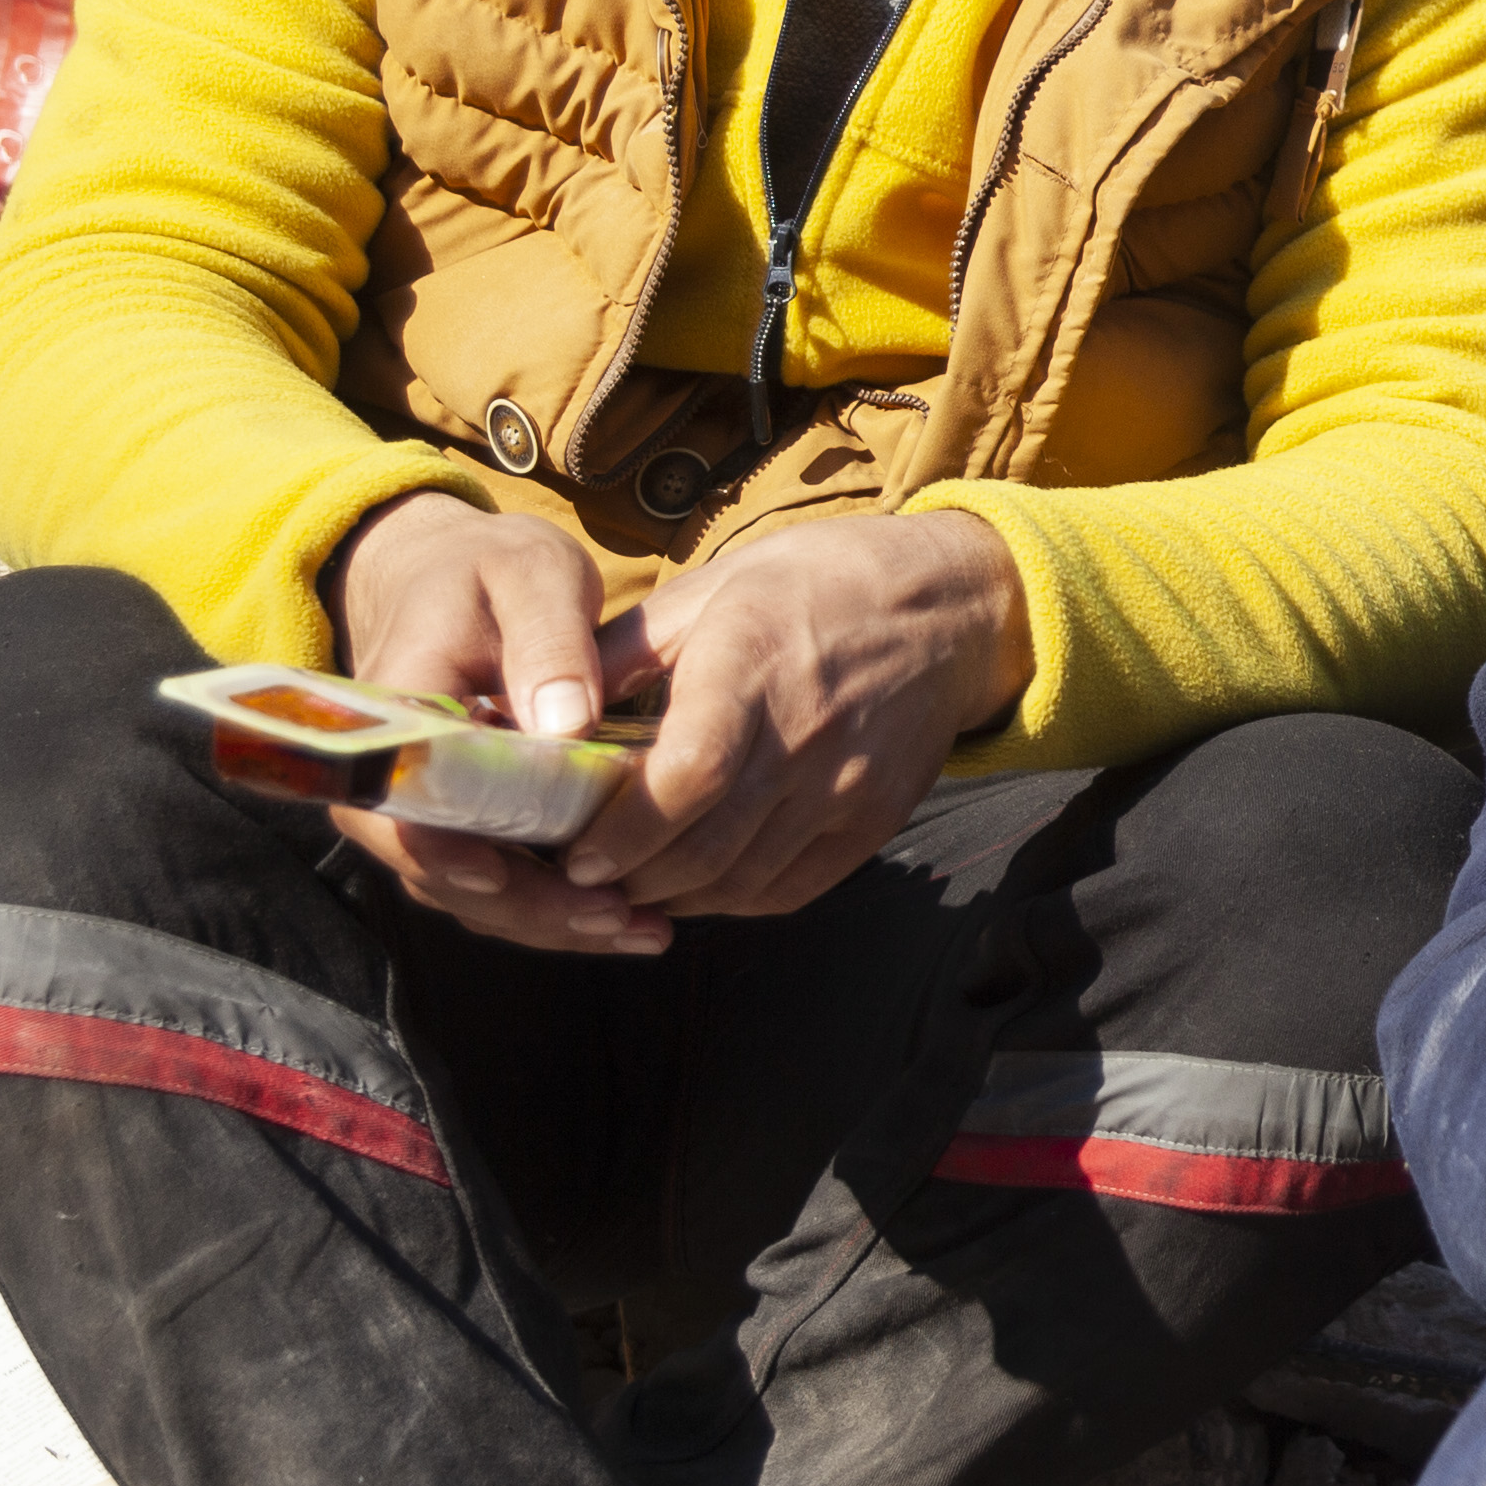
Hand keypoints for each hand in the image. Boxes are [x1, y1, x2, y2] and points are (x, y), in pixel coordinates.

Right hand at [324, 492, 657, 953]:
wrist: (450, 576)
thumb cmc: (490, 569)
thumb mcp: (528, 574)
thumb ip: (549, 641)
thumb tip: (567, 722)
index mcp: (391, 710)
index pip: (395, 803)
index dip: (444, 849)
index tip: (507, 873)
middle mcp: (390, 777)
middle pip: (438, 870)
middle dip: (526, 908)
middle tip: (616, 919)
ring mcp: (422, 808)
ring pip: (472, 893)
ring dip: (551, 922)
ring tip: (641, 930)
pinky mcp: (461, 823)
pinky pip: (498, 883)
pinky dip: (558, 908)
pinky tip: (631, 918)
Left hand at [569, 511, 1033, 921]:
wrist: (952, 609)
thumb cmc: (815, 585)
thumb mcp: (711, 588)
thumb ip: (622, 653)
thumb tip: (533, 706)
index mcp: (754, 662)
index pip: (687, 774)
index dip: (623, 829)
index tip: (575, 851)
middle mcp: (807, 733)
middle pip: (707, 844)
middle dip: (630, 877)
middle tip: (581, 877)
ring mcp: (849, 784)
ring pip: (743, 879)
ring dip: (674, 896)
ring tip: (628, 885)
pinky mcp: (876, 819)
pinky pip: (791, 888)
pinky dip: (732, 899)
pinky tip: (697, 884)